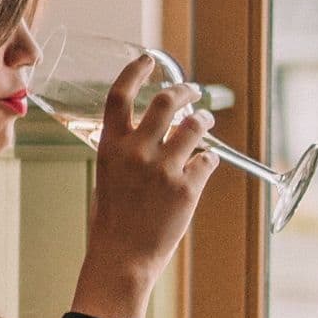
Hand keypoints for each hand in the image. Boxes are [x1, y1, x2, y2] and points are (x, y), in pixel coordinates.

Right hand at [72, 54, 222, 317]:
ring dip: (203, 119)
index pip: (120, 94)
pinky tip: (206, 161)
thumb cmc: (113, 221)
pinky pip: (207, 159)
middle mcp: (136, 151)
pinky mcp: (187, 188)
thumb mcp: (109, 176)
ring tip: (205, 120)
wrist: (122, 258)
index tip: (149, 59)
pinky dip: (208, 157)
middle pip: (165, 101)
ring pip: (194, 125)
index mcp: (110, 146)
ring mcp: (163, 168)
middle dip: (184, 90)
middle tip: (193, 90)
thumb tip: (152, 132)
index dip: (135, 70)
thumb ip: (125, 150)